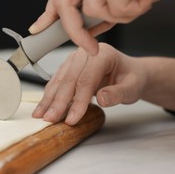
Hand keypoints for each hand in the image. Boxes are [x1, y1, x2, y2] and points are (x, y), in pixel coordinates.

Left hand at [29, 0, 174, 53]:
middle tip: (90, 49)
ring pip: (93, 10)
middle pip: (64, 1)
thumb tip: (86, 29)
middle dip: (75, 30)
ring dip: (122, 14)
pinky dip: (135, 9)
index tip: (37, 27)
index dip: (49, 12)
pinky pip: (114, 8)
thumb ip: (103, 7)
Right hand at [32, 43, 146, 124]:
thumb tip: (103, 98)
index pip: (86, 80)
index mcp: (102, 54)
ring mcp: (74, 60)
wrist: (129, 73)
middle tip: (50, 119)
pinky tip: (43, 107)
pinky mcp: (67, 68)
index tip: (71, 118)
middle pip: (68, 79)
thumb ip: (119, 93)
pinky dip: (49, 96)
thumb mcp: (133, 88)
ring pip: (58, 81)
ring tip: (41, 115)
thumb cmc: (131, 79)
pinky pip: (56, 83)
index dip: (78, 101)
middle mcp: (85, 54)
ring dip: (48, 100)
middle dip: (58, 102)